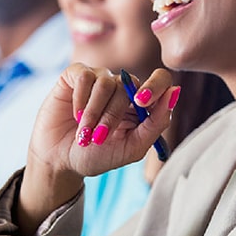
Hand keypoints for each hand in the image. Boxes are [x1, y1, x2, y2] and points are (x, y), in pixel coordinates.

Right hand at [18, 65, 176, 233]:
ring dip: (94, 113)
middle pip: (129, 86)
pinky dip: (80, 99)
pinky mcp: (76, 74)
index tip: (141, 102)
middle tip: (98, 138)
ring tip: (84, 134)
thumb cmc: (98, 155)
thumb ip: (156, 123)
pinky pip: (85, 76)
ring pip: (106, 83)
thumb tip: (175, 92)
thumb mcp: (132, 148)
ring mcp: (100, 78)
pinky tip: (75, 114)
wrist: (60, 161)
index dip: (156, 86)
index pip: (161, 79)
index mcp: (142, 103)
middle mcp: (123, 86)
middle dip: (112, 116)